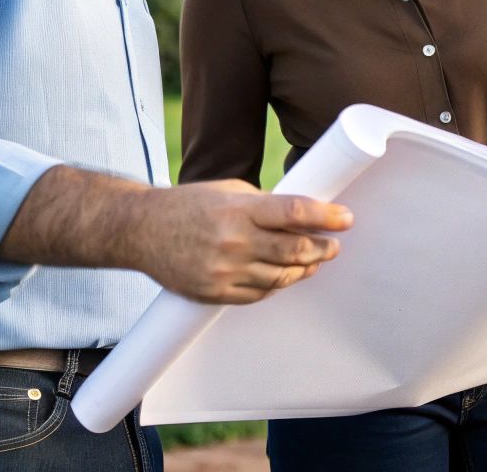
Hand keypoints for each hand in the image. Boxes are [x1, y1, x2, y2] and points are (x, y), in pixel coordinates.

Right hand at [132, 180, 351, 304]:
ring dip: (304, 269)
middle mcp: (234, 241)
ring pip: (281, 277)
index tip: (346, 219)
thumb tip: (302, 216)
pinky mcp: (214, 293)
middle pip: (295, 251)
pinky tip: (285, 275)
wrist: (140, 230)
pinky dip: (278, 284)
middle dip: (323, 247)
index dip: (327, 217)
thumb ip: (264, 205)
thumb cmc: (188, 205)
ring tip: (314, 260)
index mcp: (239, 210)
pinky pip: (259, 294)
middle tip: (333, 244)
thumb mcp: (229, 191)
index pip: (295, 213)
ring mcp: (224, 271)